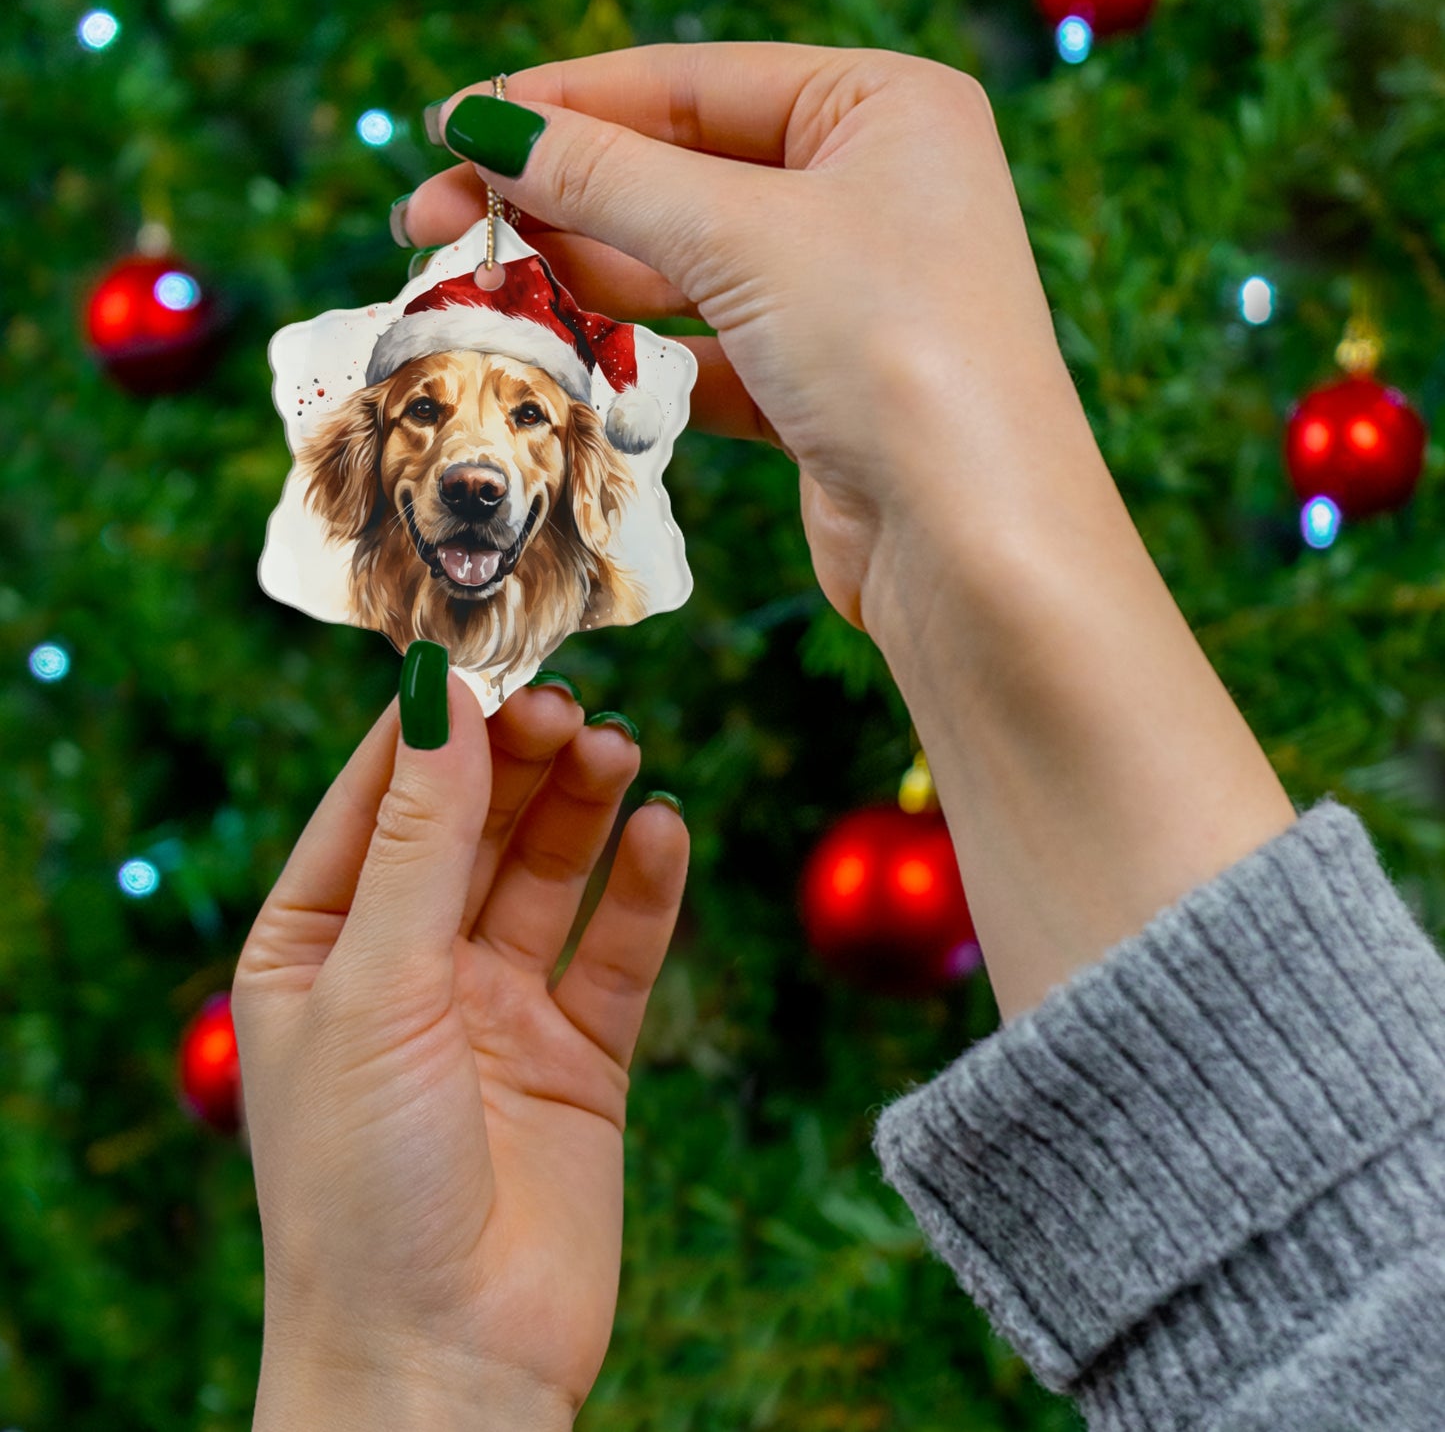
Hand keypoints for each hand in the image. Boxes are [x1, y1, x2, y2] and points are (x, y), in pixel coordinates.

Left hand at [232, 678, 687, 1428]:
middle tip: (571, 707)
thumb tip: (437, 699)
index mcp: (317, 947)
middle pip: (473, 826)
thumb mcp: (373, 988)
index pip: (376, 800)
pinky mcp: (579, 1056)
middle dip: (519, 762)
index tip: (488, 657)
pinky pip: (617, 950)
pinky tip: (665, 831)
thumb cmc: (362, 1187)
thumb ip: (416, 841)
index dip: (431, 728)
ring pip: (549, 874)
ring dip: (584, 808)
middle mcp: (407, 968)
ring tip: (621, 749)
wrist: (445, 1365)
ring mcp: (497, 1010)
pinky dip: (644, 889)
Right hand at [402, 44, 1094, 632]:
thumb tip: (487, 128)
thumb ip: (608, 176)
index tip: (453, 129)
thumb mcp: (744, 236)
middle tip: (432, 223)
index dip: (562, 106)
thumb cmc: (895, 352)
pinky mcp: (820, 389)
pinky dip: (638, 359)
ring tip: (477, 290)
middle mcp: (871, 192)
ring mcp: (846, 296)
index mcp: (882, 109)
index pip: (690, 85)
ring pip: (685, 270)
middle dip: (556, 200)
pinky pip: (706, 352)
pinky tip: (561, 360)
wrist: (974, 544)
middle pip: (678, 176)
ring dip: (582, 281)